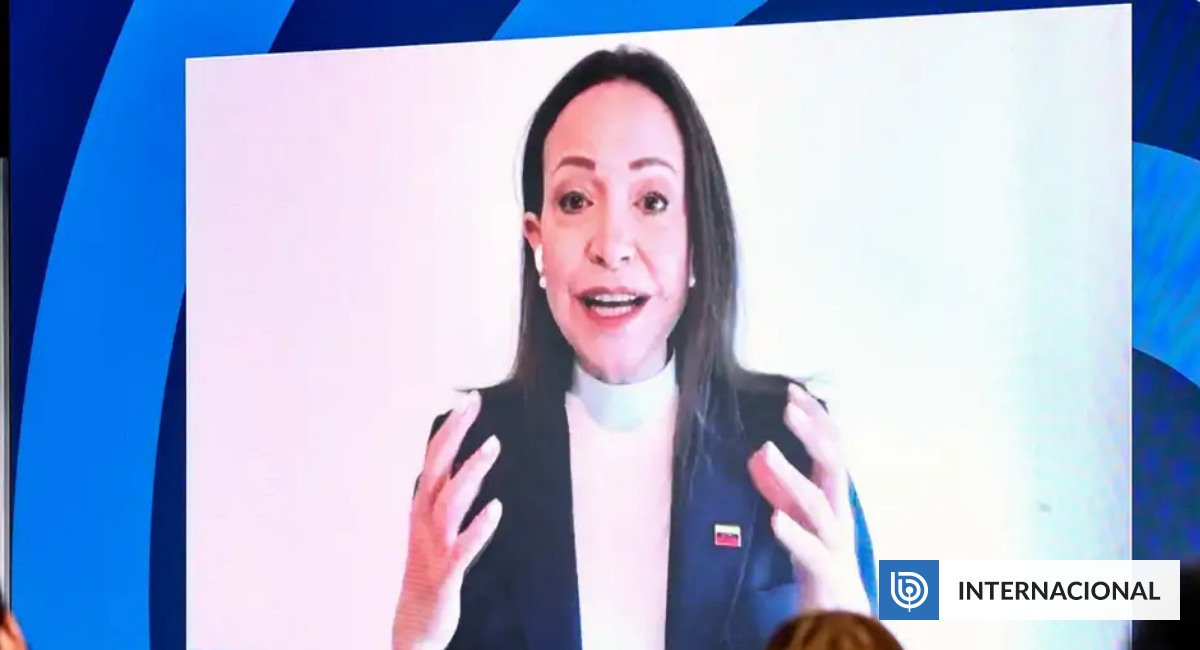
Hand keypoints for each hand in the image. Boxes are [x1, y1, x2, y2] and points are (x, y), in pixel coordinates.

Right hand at [393, 391, 503, 649]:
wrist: (414, 624)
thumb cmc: (428, 573)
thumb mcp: (434, 529)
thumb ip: (445, 498)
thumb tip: (456, 468)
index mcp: (421, 508)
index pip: (435, 459)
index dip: (451, 429)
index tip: (469, 399)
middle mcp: (423, 522)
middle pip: (437, 469)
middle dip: (454, 434)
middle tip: (473, 403)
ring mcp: (433, 547)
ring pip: (449, 502)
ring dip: (470, 472)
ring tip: (494, 445)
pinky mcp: (445, 573)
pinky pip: (463, 547)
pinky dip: (478, 527)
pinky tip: (497, 509)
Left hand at [748, 383, 869, 613]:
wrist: (842, 616)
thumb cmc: (820, 561)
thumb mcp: (803, 516)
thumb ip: (789, 486)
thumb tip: (764, 453)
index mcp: (834, 498)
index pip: (830, 448)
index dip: (815, 419)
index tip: (793, 392)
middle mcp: (839, 513)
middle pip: (834, 464)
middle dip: (814, 432)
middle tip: (789, 405)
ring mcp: (836, 542)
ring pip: (819, 503)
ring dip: (793, 475)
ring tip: (767, 451)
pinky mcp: (828, 572)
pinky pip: (814, 551)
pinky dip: (796, 534)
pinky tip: (776, 519)